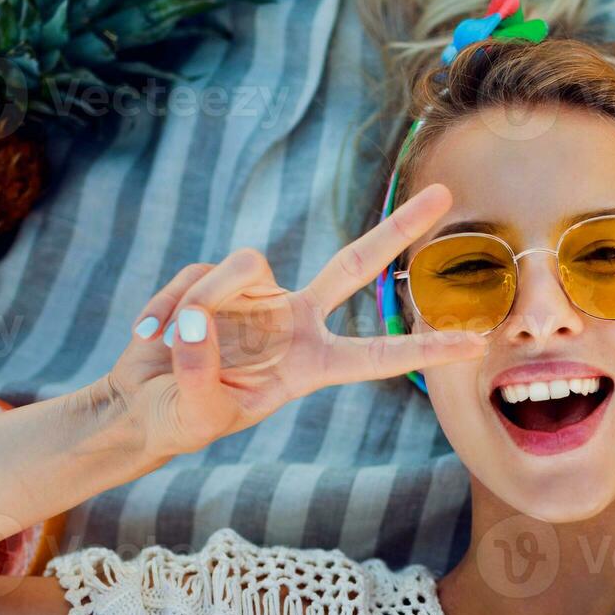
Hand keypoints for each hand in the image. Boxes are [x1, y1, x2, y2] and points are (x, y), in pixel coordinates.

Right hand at [105, 183, 485, 458]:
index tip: (474, 344)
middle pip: (357, 263)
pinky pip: (195, 276)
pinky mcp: (215, 280)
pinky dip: (164, 305)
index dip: (424, 349)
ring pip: (242, 267)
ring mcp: (258, 296)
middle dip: (399, 227)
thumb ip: (201, 372)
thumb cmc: (179, 419)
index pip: (378, 355)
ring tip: (167, 342)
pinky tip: (148, 336)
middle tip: (446, 194)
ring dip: (202, 300)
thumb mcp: (197, 413)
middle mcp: (294, 321)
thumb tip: (197, 320)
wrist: (139, 404)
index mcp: (311, 364)